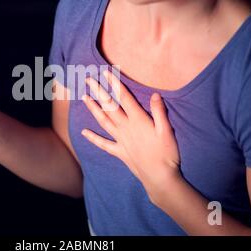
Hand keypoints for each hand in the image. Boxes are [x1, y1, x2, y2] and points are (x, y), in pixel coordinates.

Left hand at [81, 70, 180, 201]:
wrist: (159, 177)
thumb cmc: (167, 154)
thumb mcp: (167, 131)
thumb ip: (160, 112)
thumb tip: (155, 94)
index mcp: (138, 120)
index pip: (124, 98)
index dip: (115, 84)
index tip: (106, 72)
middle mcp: (126, 128)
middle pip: (110, 107)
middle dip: (99, 92)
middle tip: (88, 80)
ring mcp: (121, 140)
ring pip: (103, 121)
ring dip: (93, 109)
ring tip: (84, 97)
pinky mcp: (119, 152)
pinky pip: (103, 144)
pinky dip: (93, 138)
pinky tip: (83, 132)